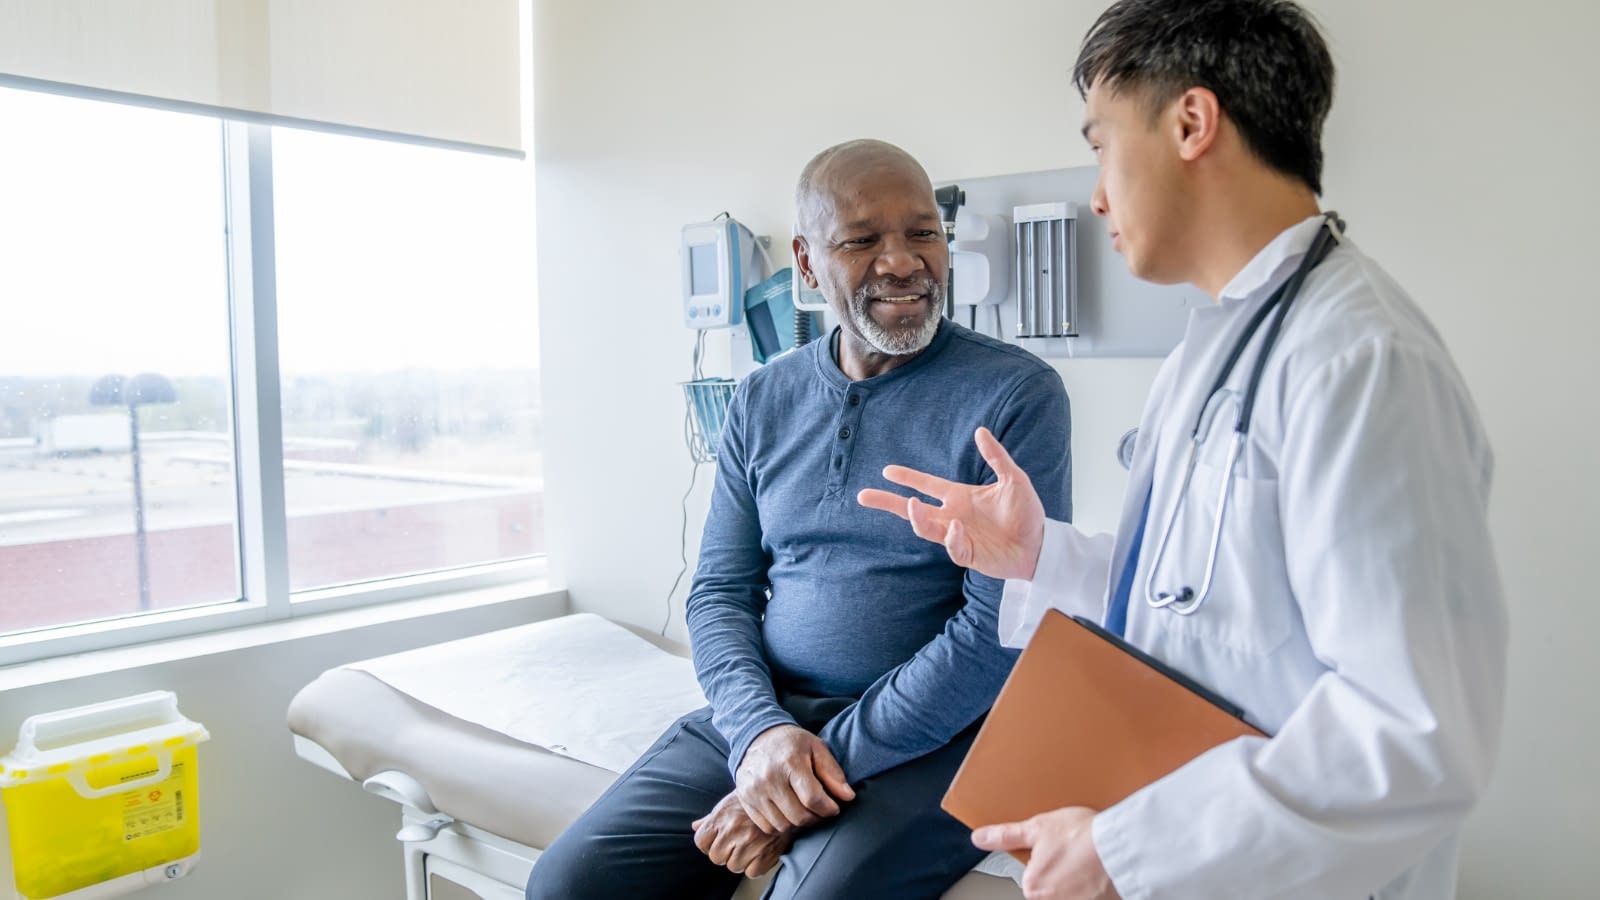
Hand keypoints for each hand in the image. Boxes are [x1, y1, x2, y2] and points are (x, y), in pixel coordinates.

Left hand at [692, 792, 792, 877]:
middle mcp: (733, 829)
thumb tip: (695, 827)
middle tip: (736, 844)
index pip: (701, 842)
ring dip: (741, 860)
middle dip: (725, 853)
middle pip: (716, 857)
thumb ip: (711, 818)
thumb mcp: (729, 803)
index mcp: (721, 817)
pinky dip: (756, 866)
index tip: (717, 842)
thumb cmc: (753, 801)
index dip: (708, 844)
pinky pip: (752, 872)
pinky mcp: (765, 853)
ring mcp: (749, 842)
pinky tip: (760, 852)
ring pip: (733, 866)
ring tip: (750, 846)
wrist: (783, 797)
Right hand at [734, 724, 854, 832]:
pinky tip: (787, 811)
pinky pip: (767, 826)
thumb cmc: (792, 743)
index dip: (828, 808)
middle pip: (799, 817)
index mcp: (790, 762)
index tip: (834, 807)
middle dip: (816, 818)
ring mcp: (754, 790)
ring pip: (783, 825)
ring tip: (804, 809)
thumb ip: (833, 773)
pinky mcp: (745, 799)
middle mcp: (769, 778)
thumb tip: (848, 797)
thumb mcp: (817, 748)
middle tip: (820, 810)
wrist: (756, 736)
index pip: (813, 798)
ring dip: (798, 823)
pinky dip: (781, 824)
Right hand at [857, 427, 1046, 580]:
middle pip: (912, 510)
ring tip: (910, 505)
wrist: (1040, 543)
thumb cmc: (1026, 512)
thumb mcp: (1013, 478)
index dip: (907, 477)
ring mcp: (957, 536)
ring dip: (916, 518)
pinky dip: (951, 537)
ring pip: (925, 528)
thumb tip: (980, 431)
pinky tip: (956, 526)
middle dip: (888, 503)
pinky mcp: (967, 553)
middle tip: (863, 496)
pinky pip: (952, 546)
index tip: (887, 470)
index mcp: (960, 496)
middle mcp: (952, 515)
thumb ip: (996, 456)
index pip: (926, 485)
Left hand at [973, 807, 1118, 899]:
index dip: (1044, 854)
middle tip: (1074, 850)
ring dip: (1079, 875)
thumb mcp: (1037, 827)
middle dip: (1061, 867)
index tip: (1056, 846)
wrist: (1122, 846)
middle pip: (1051, 883)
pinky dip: (1095, 883)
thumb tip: (980, 838)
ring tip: (1088, 857)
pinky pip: (1090, 893)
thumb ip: (1006, 835)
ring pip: (1071, 889)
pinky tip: (1099, 869)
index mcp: (1033, 886)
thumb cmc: (1083, 836)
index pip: (1031, 872)